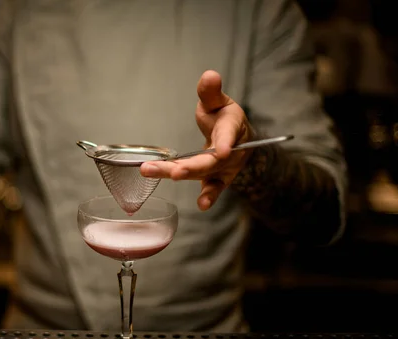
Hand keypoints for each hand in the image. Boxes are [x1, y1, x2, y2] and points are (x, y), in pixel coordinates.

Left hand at [140, 70, 252, 210]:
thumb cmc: (224, 118)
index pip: (228, 135)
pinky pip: (214, 189)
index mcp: (231, 128)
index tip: (222, 150)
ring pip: (202, 173)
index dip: (225, 142)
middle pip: (208, 161)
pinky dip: (209, 196)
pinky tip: (202, 205)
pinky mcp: (217, 178)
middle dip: (190, 166)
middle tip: (172, 170)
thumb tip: (209, 75)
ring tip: (160, 174)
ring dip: (182, 175)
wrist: (238, 139)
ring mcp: (223, 168)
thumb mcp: (218, 102)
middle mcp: (229, 152)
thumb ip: (211, 92)